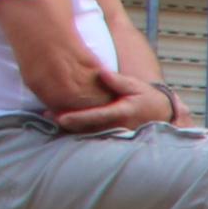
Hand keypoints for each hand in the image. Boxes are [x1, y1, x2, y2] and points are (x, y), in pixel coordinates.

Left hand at [51, 77, 175, 134]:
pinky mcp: (113, 136)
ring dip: (70, 127)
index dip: (78, 118)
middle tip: (46, 116)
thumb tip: (101, 72)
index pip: (97, 117)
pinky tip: (64, 124)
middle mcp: (119, 126)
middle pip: (88, 128)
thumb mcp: (136, 85)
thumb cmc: (146, 98)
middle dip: (67, 123)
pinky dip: (78, 130)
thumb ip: (118, 81)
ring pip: (89, 133)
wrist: (161, 115)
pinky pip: (93, 135)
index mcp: (123, 112)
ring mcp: (116, 134)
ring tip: (50, 117)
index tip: (60, 117)